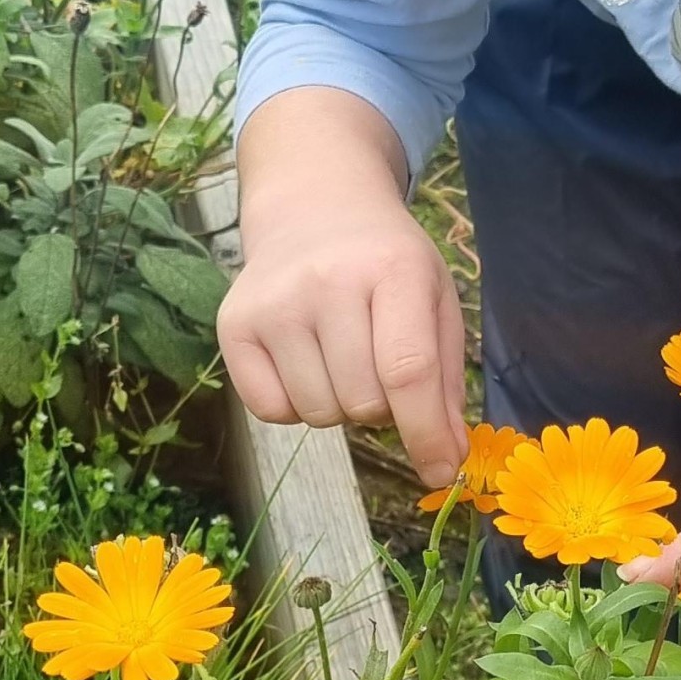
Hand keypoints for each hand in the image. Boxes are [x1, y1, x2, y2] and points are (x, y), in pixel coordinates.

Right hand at [218, 88, 468, 486]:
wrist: (317, 207)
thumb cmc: (387, 262)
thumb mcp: (435, 301)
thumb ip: (446, 382)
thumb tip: (447, 460)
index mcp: (394, 270)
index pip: (408, 370)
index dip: (427, 433)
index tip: (441, 472)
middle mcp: (327, 282)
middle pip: (363, 403)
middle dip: (383, 407)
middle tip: (380, 365)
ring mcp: (274, 303)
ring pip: (318, 415)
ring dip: (340, 405)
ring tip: (343, 356)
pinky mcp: (233, 324)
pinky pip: (271, 412)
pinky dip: (296, 405)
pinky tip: (306, 362)